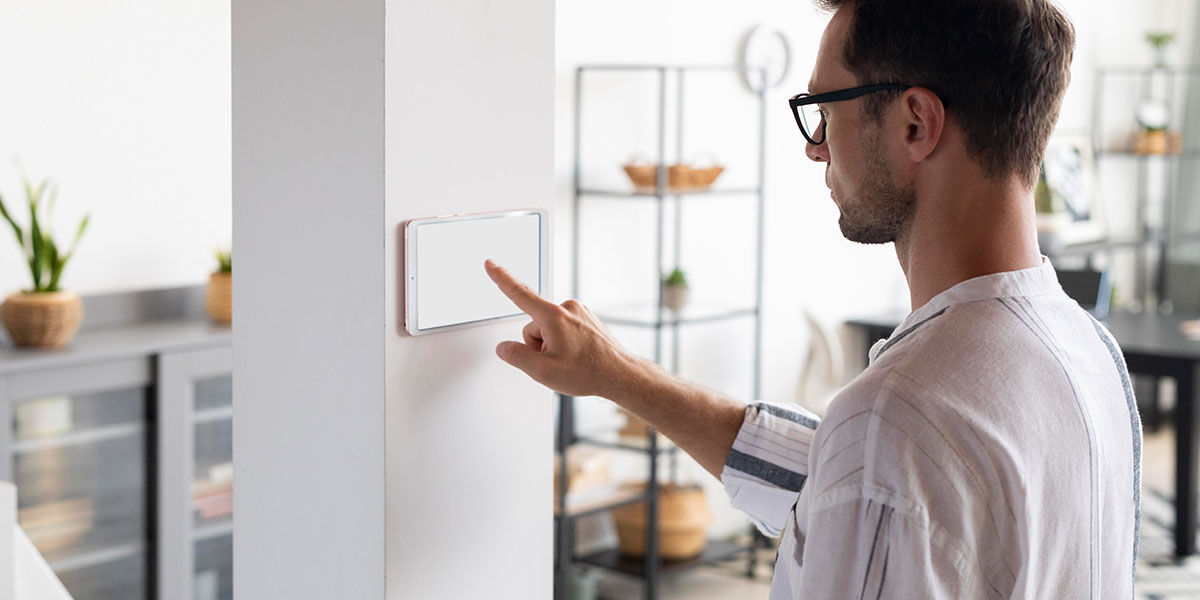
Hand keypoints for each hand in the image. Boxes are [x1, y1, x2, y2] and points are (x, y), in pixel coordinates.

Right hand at [484, 259, 639, 397]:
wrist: (621, 375)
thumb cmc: (589, 372)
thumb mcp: (543, 372)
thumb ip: (516, 357)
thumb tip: (504, 347)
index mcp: (553, 316)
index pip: (519, 293)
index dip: (501, 278)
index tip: (490, 263)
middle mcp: (567, 308)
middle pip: (534, 325)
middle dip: (538, 345)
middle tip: (558, 362)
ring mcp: (578, 312)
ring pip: (548, 328)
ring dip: (552, 345)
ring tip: (571, 360)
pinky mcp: (586, 318)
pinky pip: (562, 329)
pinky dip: (564, 342)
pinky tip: (578, 356)